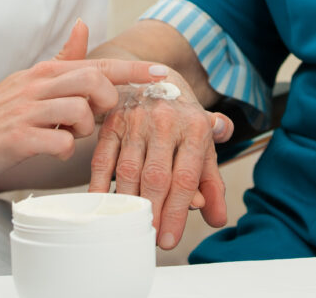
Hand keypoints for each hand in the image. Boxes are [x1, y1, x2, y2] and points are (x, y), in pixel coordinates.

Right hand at [0, 21, 167, 180]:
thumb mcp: (31, 79)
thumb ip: (62, 57)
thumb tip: (83, 24)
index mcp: (46, 72)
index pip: (98, 64)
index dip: (134, 71)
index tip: (163, 74)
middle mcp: (39, 85)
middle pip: (94, 81)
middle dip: (108, 102)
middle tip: (98, 117)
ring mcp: (27, 111)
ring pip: (80, 112)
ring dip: (84, 129)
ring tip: (68, 135)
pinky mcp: (17, 138)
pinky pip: (58, 142)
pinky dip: (63, 150)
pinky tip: (52, 150)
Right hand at [88, 73, 233, 248]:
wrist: (155, 75)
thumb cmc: (182, 118)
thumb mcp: (204, 142)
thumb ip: (212, 180)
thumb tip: (217, 218)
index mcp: (195, 128)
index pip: (186, 177)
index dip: (178, 211)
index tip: (170, 239)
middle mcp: (166, 123)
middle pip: (157, 176)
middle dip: (154, 213)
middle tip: (150, 240)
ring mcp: (136, 122)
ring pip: (128, 171)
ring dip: (128, 204)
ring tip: (130, 227)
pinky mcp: (112, 124)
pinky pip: (102, 160)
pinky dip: (98, 186)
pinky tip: (101, 207)